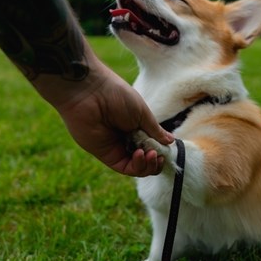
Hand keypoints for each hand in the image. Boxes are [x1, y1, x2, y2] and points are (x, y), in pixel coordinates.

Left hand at [37, 54, 173, 176]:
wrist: (90, 92)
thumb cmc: (116, 95)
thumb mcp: (142, 113)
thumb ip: (155, 130)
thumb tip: (171, 142)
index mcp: (135, 126)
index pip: (152, 145)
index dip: (160, 150)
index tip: (166, 148)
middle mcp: (126, 138)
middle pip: (145, 159)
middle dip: (155, 160)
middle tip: (158, 153)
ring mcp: (116, 147)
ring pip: (136, 167)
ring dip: (148, 165)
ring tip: (151, 154)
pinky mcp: (105, 155)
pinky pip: (124, 168)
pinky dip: (136, 166)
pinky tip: (140, 155)